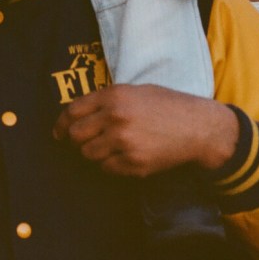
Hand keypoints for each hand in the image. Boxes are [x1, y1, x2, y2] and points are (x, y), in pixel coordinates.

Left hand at [54, 83, 237, 176]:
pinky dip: (111, 164)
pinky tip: (125, 156)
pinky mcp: (134, 164)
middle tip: (83, 143)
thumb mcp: (137, 91)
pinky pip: (107, 168)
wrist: (199, 128)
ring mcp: (124, 143)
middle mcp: (116, 118)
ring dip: (93, 153)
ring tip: (110, 148)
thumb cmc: (168, 106)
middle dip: (75, 141)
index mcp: (114, 96)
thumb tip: (78, 113)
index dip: (61, 124)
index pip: (72, 112)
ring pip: (88, 154)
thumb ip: (107, 100)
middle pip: (76, 136)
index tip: (59, 133)